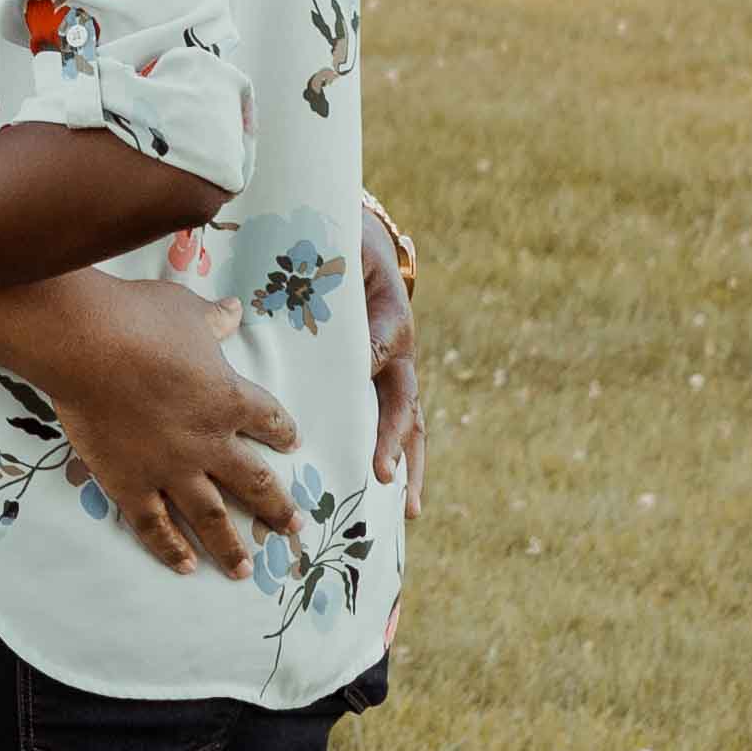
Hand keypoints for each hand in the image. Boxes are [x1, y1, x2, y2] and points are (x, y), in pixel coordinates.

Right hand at [10, 274, 299, 578]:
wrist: (86, 344)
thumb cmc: (139, 319)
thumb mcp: (186, 311)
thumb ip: (213, 320)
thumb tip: (232, 311)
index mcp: (229, 399)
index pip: (269, 420)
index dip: (283, 431)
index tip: (292, 442)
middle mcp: (208, 443)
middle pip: (254, 482)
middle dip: (277, 508)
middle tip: (292, 529)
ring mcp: (170, 469)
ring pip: (210, 517)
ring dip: (230, 545)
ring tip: (244, 570)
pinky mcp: (130, 482)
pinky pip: (154, 525)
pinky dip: (170, 548)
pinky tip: (184, 566)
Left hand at [361, 201, 423, 518]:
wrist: (351, 239)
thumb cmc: (345, 247)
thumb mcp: (352, 258)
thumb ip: (351, 289)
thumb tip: (363, 351)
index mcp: (392, 325)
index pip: (389, 365)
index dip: (385, 408)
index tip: (377, 441)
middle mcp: (394, 357)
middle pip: (406, 410)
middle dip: (400, 450)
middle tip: (391, 486)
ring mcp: (384, 374)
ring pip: (402, 425)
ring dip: (404, 465)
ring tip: (406, 512)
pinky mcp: (367, 382)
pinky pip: (375, 420)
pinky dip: (381, 455)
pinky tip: (376, 495)